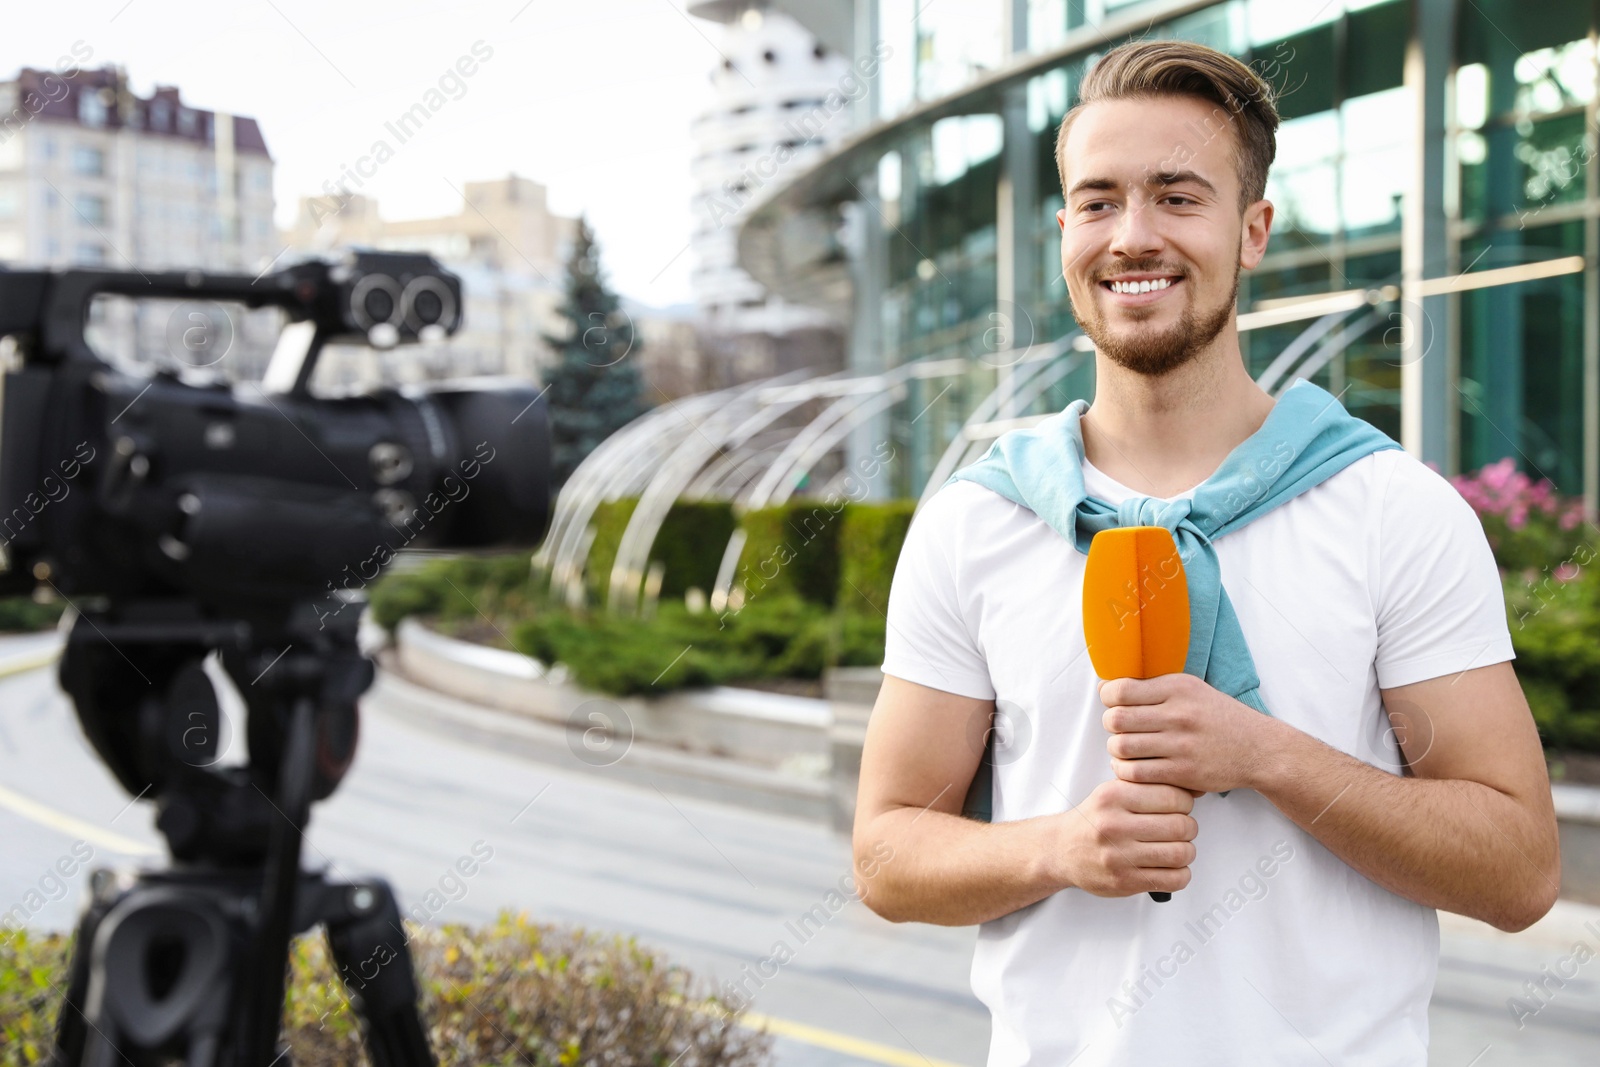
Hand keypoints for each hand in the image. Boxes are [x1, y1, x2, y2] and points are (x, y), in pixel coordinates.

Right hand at [1057, 777, 1196, 897]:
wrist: (1062, 850)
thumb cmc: (1094, 821)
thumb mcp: (1113, 791)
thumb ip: (1147, 786)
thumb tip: (1194, 789)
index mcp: (1113, 796)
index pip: (1172, 796)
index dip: (1185, 802)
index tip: (1180, 808)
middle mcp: (1114, 825)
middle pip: (1180, 826)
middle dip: (1189, 828)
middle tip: (1182, 829)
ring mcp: (1118, 856)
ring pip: (1180, 854)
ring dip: (1187, 851)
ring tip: (1178, 848)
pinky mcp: (1124, 881)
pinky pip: (1173, 880)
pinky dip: (1182, 874)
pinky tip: (1172, 867)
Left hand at [1100, 673, 1275, 794]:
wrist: (1258, 749)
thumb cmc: (1219, 718)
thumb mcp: (1192, 690)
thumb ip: (1156, 688)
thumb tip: (1110, 687)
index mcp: (1178, 688)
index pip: (1121, 690)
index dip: (1107, 697)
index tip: (1111, 702)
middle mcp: (1178, 714)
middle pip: (1116, 719)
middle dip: (1110, 724)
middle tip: (1119, 728)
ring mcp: (1181, 745)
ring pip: (1121, 747)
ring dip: (1117, 749)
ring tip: (1126, 748)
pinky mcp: (1183, 772)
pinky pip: (1136, 773)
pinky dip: (1126, 771)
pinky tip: (1134, 766)